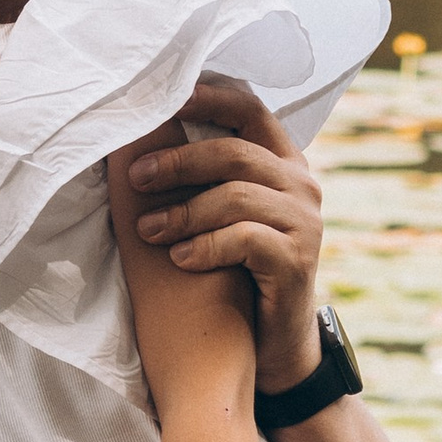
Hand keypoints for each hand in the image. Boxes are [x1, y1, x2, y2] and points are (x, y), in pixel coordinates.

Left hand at [123, 78, 324, 396]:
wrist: (271, 343)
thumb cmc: (234, 271)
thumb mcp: (219, 215)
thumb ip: (201, 178)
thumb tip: (136, 144)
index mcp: (282, 161)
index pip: (249, 108)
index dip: (206, 97)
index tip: (161, 101)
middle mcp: (300, 184)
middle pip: (234, 152)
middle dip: (178, 162)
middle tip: (136, 178)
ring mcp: (305, 221)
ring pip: (235, 196)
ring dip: (183, 212)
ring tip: (148, 231)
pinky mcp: (297, 259)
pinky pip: (245, 238)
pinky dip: (205, 246)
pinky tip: (180, 259)